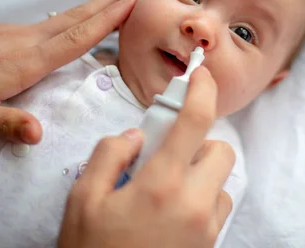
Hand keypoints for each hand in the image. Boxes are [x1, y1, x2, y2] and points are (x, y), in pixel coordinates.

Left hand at [0, 0, 137, 143]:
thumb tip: (39, 135)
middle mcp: (25, 41)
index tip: (134, 0)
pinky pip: (53, 22)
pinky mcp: (6, 35)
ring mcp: (15, 34)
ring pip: (67, 16)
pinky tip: (81, 18)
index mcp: (23, 62)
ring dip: (97, 4)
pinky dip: (77, 15)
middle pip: (78, 16)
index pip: (75, 37)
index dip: (108, 19)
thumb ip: (4, 124)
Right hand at [59, 67, 234, 247]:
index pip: (195, 121)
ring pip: (222, 181)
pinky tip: (173, 213)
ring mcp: (206, 228)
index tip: (201, 74)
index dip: (202, 89)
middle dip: (199, 142)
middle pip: (221, 150)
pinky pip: (218, 209)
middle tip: (168, 153)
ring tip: (166, 189)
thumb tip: (135, 135)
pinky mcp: (210, 247)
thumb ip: (108, 156)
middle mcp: (193, 204)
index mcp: (161, 185)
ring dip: (201, 173)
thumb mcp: (82, 201)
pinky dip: (203, 200)